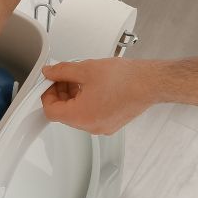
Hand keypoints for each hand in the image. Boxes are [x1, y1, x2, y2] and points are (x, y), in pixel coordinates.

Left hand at [40, 57, 155, 134]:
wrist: (150, 83)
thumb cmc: (125, 79)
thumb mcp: (85, 69)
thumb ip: (62, 71)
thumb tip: (50, 72)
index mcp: (81, 116)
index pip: (51, 111)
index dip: (46, 95)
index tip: (49, 83)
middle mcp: (91, 127)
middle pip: (64, 114)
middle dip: (61, 94)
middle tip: (64, 77)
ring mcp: (102, 127)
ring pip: (78, 114)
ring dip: (74, 97)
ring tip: (80, 78)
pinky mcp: (111, 124)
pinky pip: (91, 115)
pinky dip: (86, 102)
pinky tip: (92, 86)